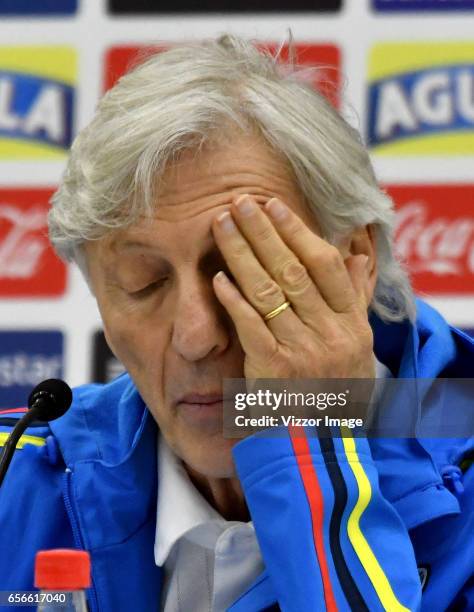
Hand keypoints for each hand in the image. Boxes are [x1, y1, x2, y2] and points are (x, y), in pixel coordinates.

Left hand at [212, 195, 374, 379]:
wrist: (318, 447)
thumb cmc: (334, 393)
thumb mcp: (357, 349)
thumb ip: (355, 301)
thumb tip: (358, 257)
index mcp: (353, 324)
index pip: (325, 266)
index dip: (298, 232)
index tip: (273, 205)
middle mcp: (332, 334)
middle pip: (293, 270)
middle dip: (264, 232)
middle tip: (239, 202)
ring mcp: (304, 352)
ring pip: (270, 291)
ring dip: (242, 254)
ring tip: (222, 225)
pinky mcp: (275, 371)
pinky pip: (252, 327)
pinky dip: (234, 300)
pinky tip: (217, 277)